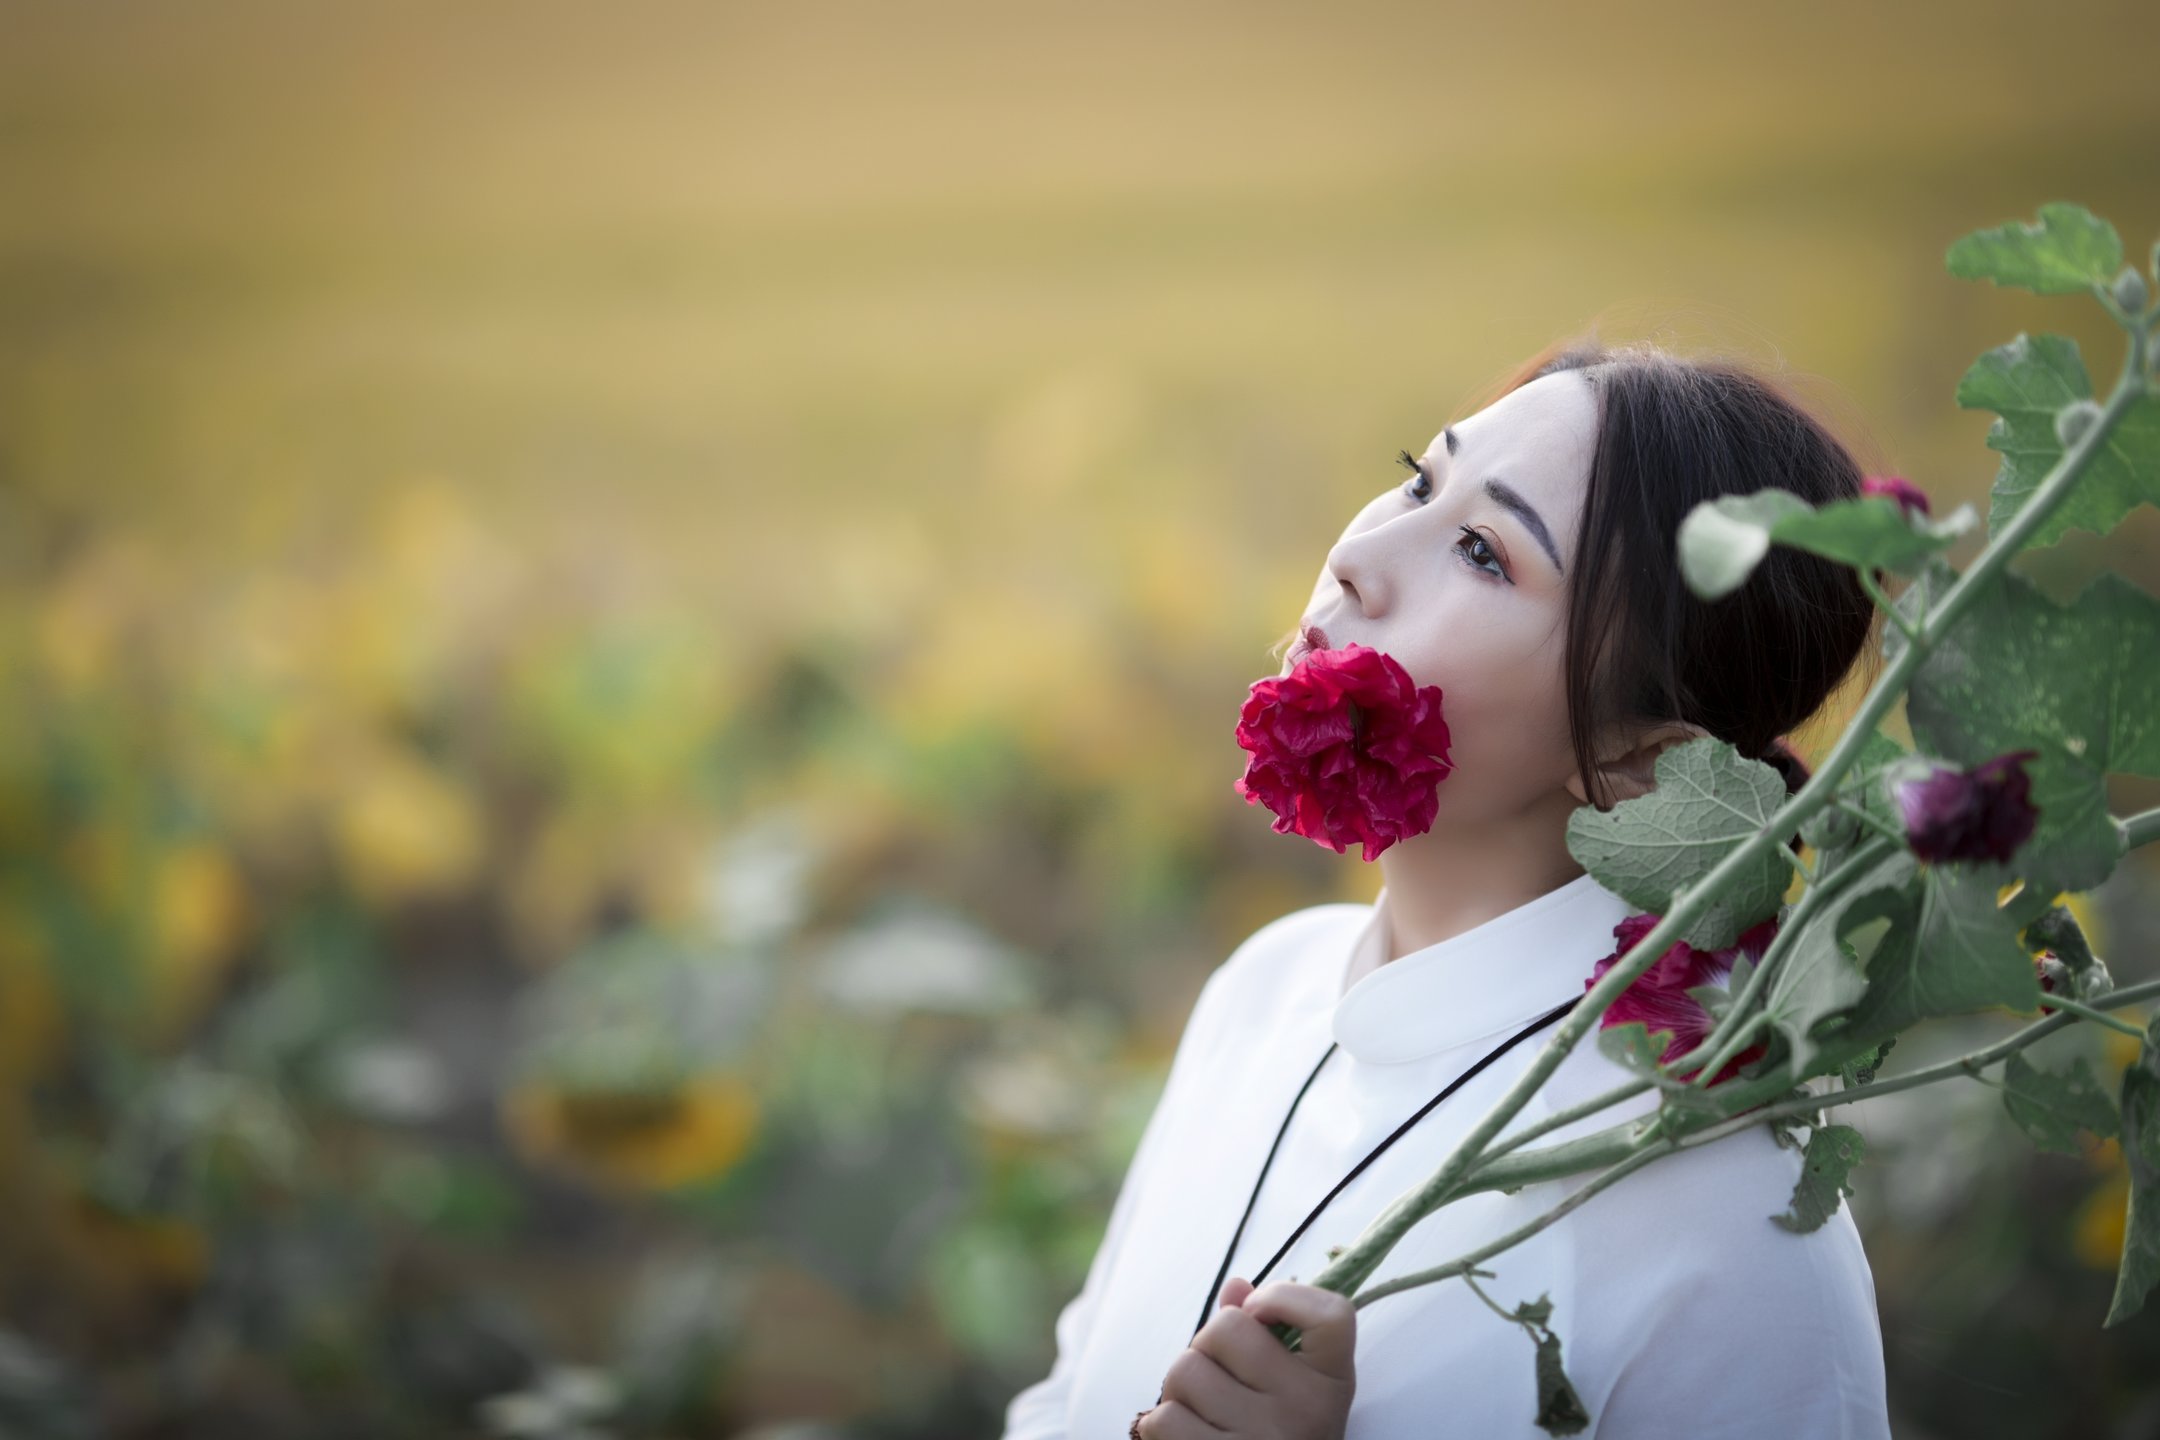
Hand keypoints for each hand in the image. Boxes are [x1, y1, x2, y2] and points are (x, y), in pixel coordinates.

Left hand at [1132, 1275, 1357, 1438]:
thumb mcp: (1291, 1384)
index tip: (1260, 1314)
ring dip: (1181, 1387)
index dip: (1283, 1297)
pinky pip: (1163, 1419)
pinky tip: (1188, 1434)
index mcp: (1332, 1382)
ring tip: (1204, 1408)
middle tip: (1221, 1375)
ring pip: (1184, 1370)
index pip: (1333, 1313)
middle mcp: (1306, 1411)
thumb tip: (1235, 1287)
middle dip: (1207, 1345)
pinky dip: (1163, 1424)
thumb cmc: (1279, 1433)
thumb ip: (1265, 1331)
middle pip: (1225, 1328)